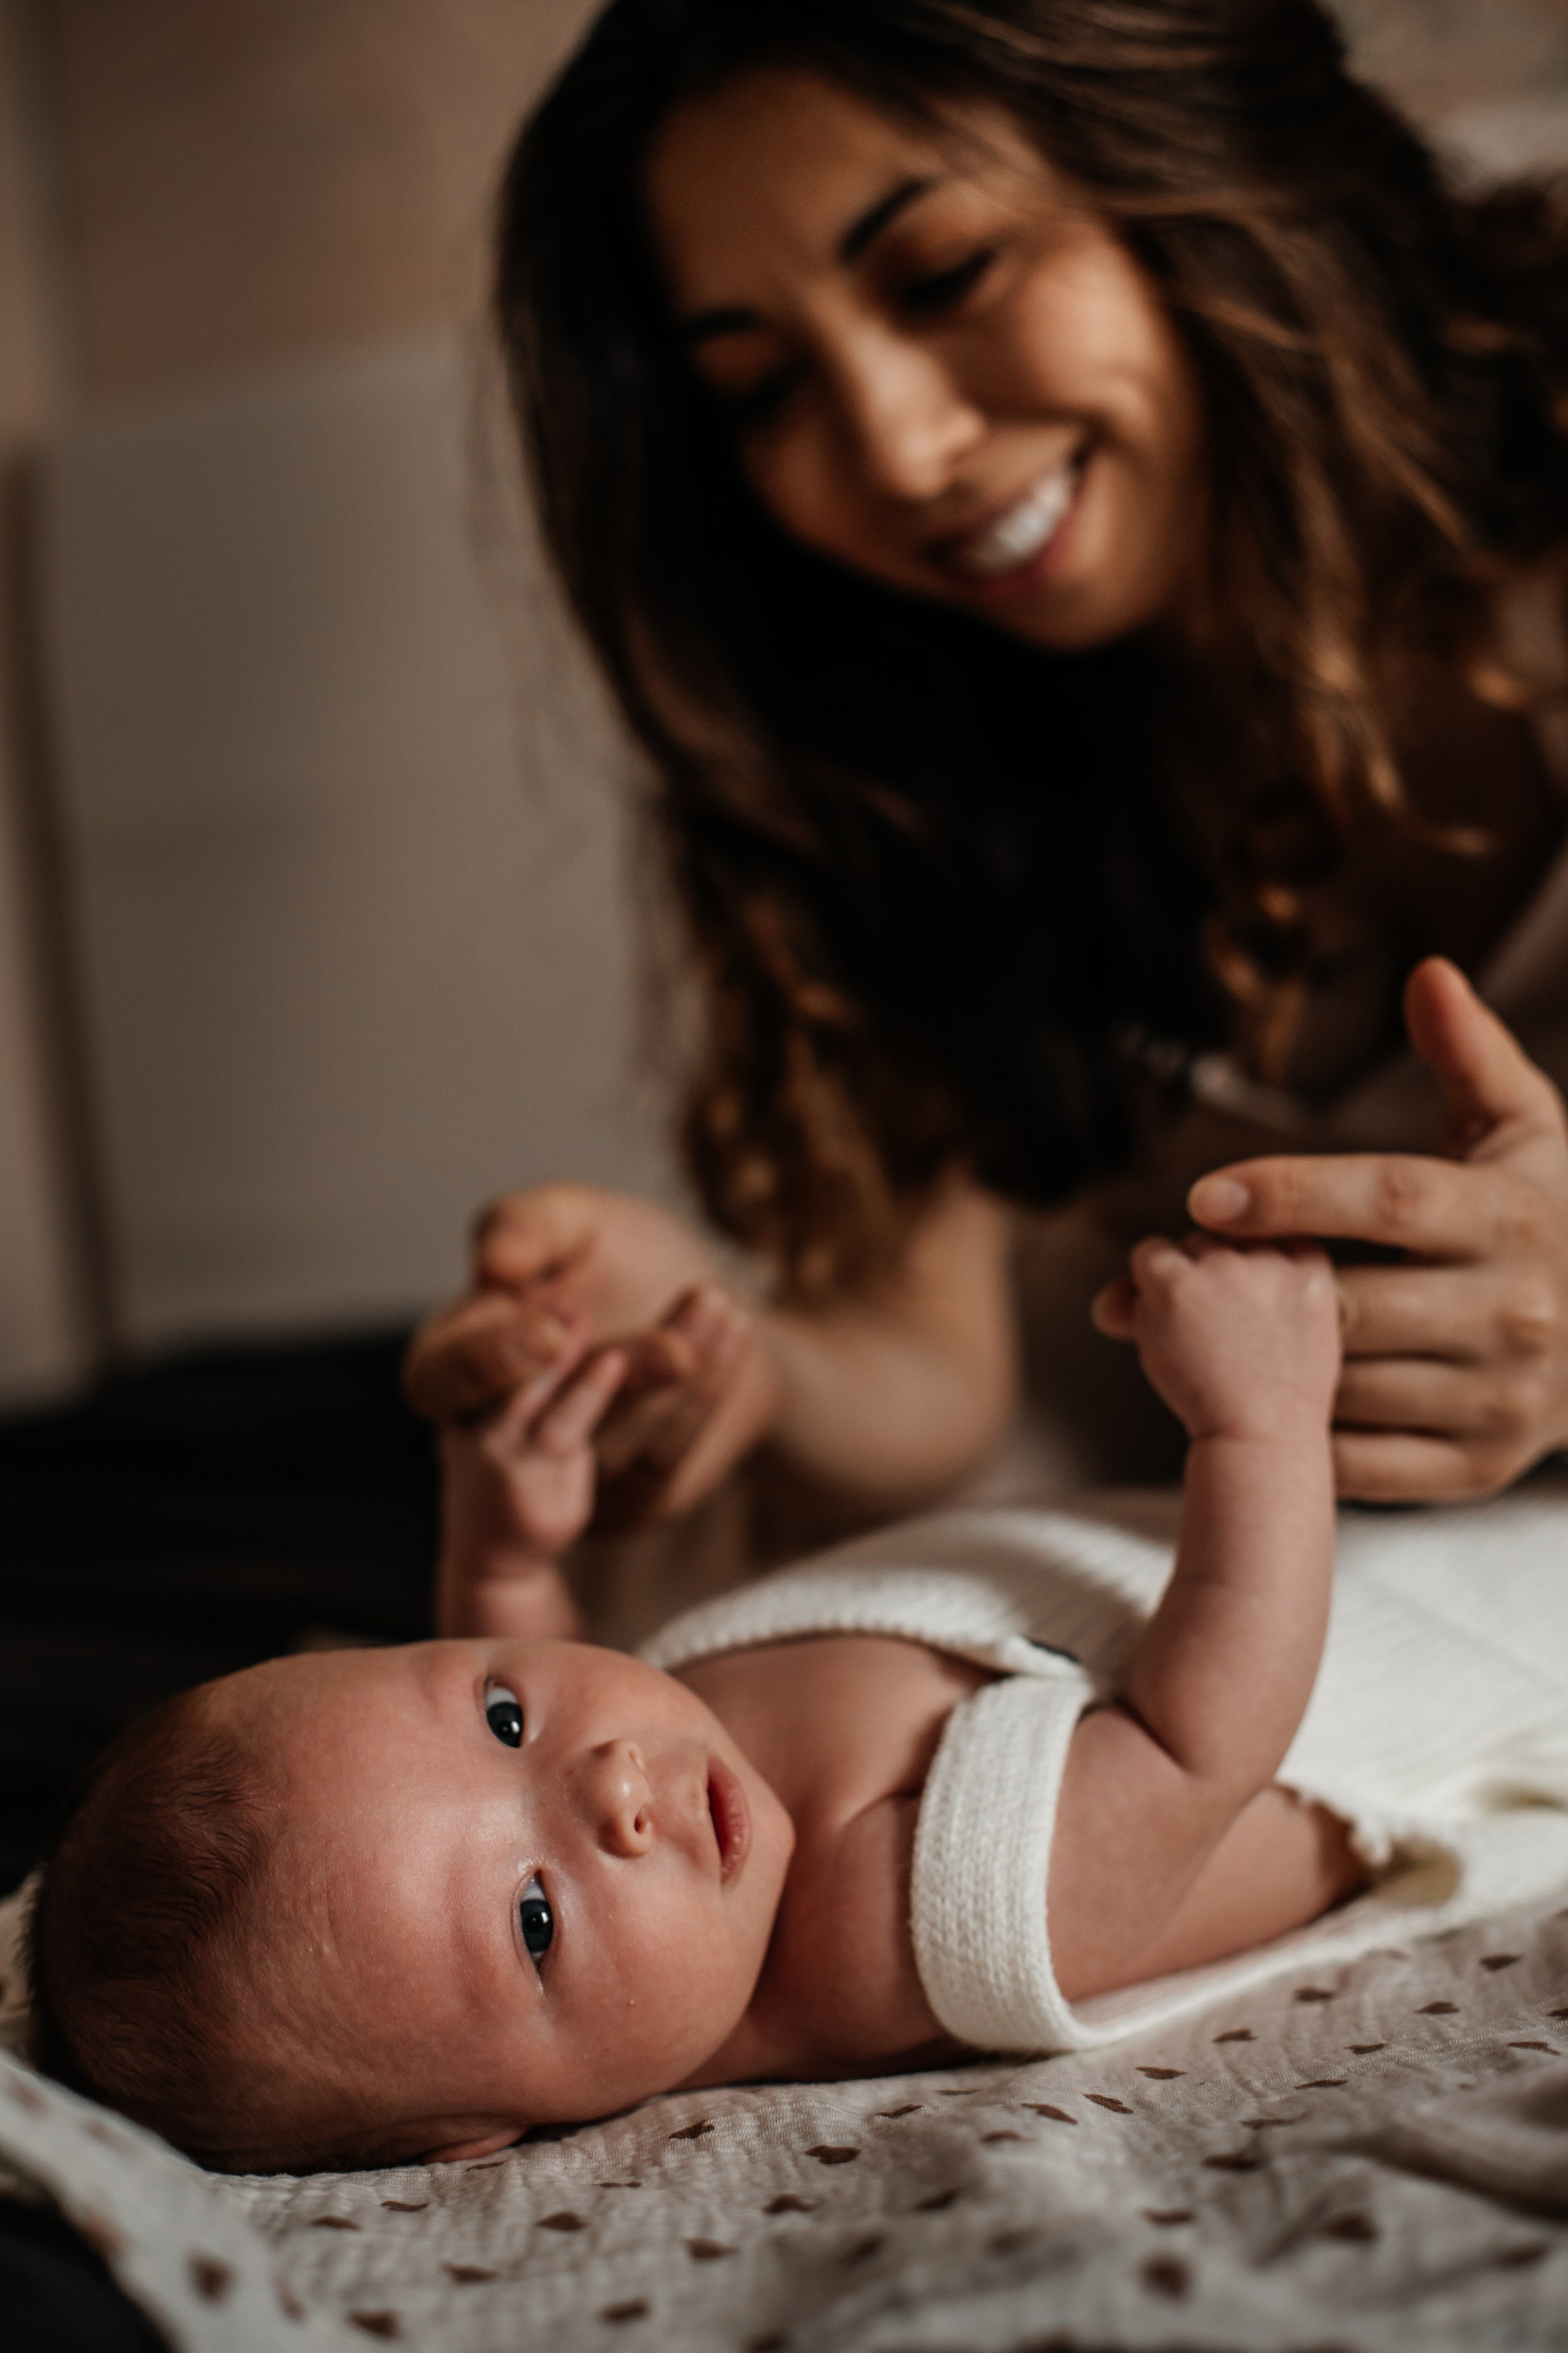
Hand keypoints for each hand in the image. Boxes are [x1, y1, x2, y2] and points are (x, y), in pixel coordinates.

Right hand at [405, 1185, 779, 1526]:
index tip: (556, 1328)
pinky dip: (702, 1400)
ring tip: (717, 1303)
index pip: (438, 1377)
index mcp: (460, 1351)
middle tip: (677, 1347)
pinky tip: (732, 1335)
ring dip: (673, 1379)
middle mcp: (496, 1427)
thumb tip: (491, 1263)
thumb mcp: (577, 1219)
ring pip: (607, 1449)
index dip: (489, 1359)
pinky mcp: (628, 1502)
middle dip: (617, 1374)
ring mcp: (564, 1476)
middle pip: (533, 1424)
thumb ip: (528, 1225)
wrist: (717, 1310)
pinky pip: (658, 1465)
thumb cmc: (626, 1256)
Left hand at [1095, 1234, 1339, 1443]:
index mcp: (1312, 1269)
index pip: (1272, 1233)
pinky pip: (1147, 1255)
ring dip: (1183, 1282)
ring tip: (1199, 1339)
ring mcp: (1223, 1269)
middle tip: (1222, 1335)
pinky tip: (1163, 1328)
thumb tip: (1210, 1248)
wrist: (1261, 1441)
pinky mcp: (1177, 1284)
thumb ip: (1273, 1285)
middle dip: (1216, 1275)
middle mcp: (1270, 1258)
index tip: (1253, 1310)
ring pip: (1188, 1245)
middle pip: (1226, 1236)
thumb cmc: (1275, 1398)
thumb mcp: (1303, 1333)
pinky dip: (1144, 1286)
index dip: (1254, 1267)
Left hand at [1182, 958, 1567, 1499]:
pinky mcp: (1480, 1467)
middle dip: (1246, 1291)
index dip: (1292, 1195)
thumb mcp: (1522, 1129)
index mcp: (1514, 1217)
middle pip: (1353, 1303)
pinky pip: (1363, 1462)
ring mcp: (1501, 1399)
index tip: (1202, 1196)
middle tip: (1161, 1271)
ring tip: (1173, 1332)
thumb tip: (1430, 975)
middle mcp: (1516, 1311)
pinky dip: (1295, 1434)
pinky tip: (1242, 1395)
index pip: (1390, 1199)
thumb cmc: (1538, 1213)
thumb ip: (1471, 1055)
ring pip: (1346, 1386)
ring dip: (1250, 1365)